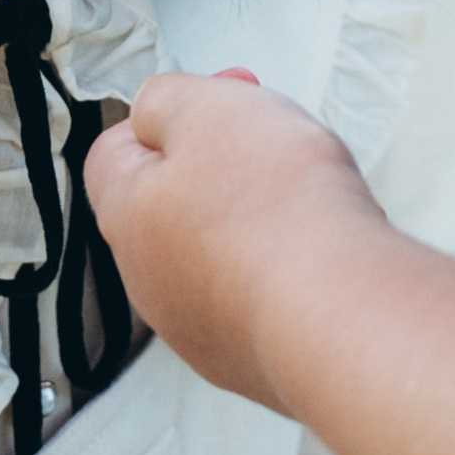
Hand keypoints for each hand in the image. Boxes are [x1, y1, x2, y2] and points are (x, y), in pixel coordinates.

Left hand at [84, 69, 385, 408]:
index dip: (167, 113)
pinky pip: (264, 295)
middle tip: (273, 140)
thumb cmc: (275, 211)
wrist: (341, 313)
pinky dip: (289, 269)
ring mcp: (203, 329)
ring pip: (223, 251)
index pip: (114, 154)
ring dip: (259, 219)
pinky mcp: (255, 360)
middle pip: (176, 203)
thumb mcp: (208, 109)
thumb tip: (154, 114)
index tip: (220, 93)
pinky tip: (323, 253)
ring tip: (310, 197)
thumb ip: (166, 99)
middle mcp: (153, 283)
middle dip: (224, 164)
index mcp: (128, 216)